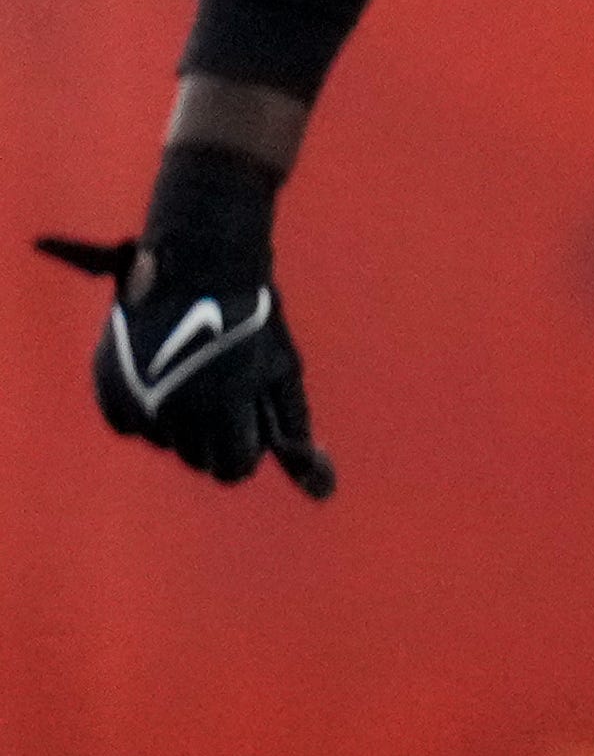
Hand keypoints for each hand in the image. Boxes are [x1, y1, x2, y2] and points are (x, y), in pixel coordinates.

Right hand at [46, 144, 330, 496]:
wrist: (198, 263)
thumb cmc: (251, 319)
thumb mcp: (282, 371)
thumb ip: (295, 429)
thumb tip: (322, 492)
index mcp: (223, 408)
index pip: (233, 469)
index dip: (246, 450)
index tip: (249, 424)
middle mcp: (175, 408)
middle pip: (197, 459)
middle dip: (214, 438)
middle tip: (222, 396)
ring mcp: (137, 396)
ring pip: (163, 442)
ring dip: (179, 424)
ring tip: (194, 376)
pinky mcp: (108, 381)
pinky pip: (128, 424)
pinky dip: (145, 411)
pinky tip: (162, 377)